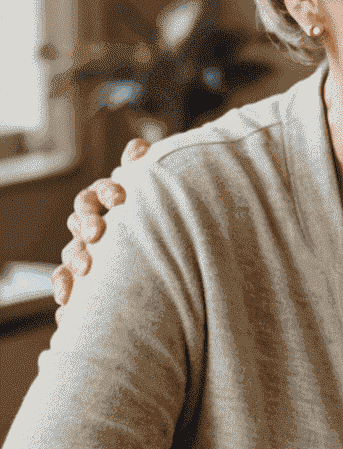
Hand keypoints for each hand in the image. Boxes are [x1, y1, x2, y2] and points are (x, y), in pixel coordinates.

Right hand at [53, 137, 147, 308]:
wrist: (170, 260)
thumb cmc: (160, 220)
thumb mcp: (157, 197)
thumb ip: (144, 173)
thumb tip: (139, 146)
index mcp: (108, 205)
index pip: (99, 193)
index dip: (106, 192)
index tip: (121, 198)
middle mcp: (93, 225)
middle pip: (80, 221)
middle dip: (86, 225)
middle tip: (97, 234)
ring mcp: (87, 252)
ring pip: (72, 253)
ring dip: (75, 259)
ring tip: (86, 271)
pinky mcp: (85, 279)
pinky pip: (67, 283)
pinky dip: (65, 290)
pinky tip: (67, 302)